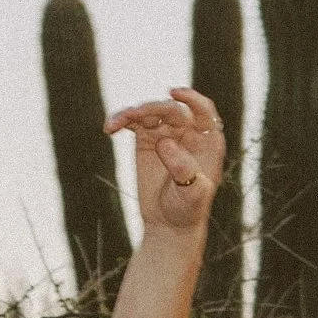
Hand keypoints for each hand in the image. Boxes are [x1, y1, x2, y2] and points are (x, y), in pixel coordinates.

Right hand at [105, 88, 225, 235]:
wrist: (168, 223)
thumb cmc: (188, 209)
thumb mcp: (193, 194)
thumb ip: (183, 168)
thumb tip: (165, 142)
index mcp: (207, 140)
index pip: (203, 110)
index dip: (191, 98)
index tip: (174, 94)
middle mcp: (187, 132)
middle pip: (171, 109)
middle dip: (153, 109)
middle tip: (134, 116)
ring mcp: (165, 133)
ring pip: (150, 112)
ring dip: (132, 113)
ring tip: (116, 122)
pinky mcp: (146, 140)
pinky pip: (133, 123)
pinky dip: (121, 121)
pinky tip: (110, 127)